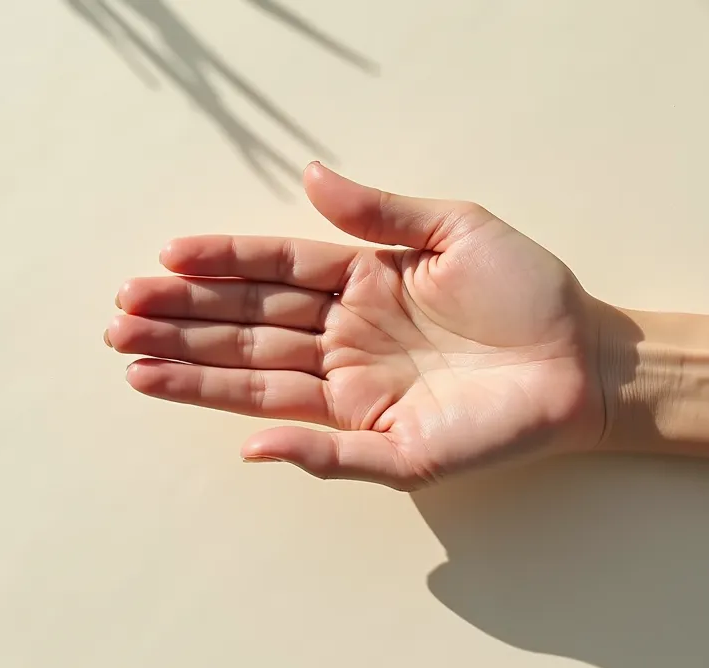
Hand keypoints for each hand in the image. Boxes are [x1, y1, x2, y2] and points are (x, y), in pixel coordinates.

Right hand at [108, 163, 612, 489]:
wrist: (587, 359)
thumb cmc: (529, 292)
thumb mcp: (456, 229)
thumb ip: (380, 212)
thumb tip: (310, 175)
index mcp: (361, 285)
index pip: (274, 272)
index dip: (220, 264)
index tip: (165, 257)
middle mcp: (349, 341)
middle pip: (251, 329)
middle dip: (185, 322)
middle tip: (121, 314)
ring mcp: (365, 398)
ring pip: (267, 385)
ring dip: (202, 376)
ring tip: (136, 363)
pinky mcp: (395, 449)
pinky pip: (333, 452)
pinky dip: (292, 449)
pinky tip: (244, 439)